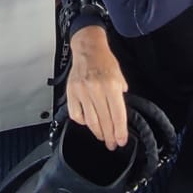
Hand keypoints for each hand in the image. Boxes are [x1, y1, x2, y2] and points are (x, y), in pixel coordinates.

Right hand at [66, 25, 128, 148]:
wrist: (88, 48)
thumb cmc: (105, 61)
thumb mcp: (119, 75)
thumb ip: (120, 94)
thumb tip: (119, 113)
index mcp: (111, 85)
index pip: (117, 115)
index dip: (120, 131)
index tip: (121, 141)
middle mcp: (96, 89)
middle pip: (104, 121)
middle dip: (110, 136)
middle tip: (112, 144)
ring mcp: (82, 91)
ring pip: (90, 120)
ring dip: (98, 132)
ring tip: (102, 137)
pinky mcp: (71, 92)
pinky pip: (76, 114)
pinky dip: (82, 121)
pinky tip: (88, 123)